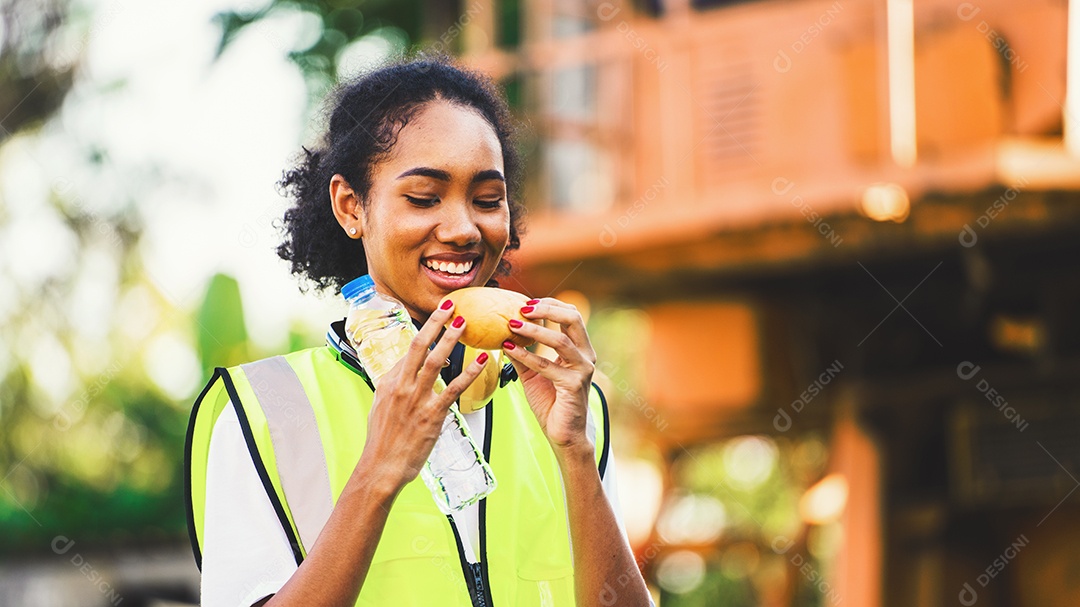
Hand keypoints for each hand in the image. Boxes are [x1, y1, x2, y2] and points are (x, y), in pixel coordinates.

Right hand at [357, 301, 489, 493]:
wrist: (381, 468)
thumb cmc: (383, 442)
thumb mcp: (381, 407)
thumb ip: (394, 388)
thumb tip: (403, 373)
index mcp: (389, 383)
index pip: (409, 350)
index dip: (424, 331)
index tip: (437, 318)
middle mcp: (401, 387)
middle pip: (419, 346)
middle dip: (435, 323)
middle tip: (449, 305)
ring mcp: (416, 400)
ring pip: (435, 361)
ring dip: (450, 339)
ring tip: (463, 323)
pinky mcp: (432, 415)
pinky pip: (453, 389)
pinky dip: (468, 373)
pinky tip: (480, 361)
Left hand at [501, 298, 596, 454]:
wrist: (563, 434)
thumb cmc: (552, 404)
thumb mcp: (533, 373)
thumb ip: (522, 353)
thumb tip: (503, 334)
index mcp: (580, 349)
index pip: (571, 315)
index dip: (550, 304)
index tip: (526, 303)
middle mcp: (586, 355)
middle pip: (573, 318)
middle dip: (547, 308)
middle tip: (522, 307)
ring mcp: (582, 370)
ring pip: (560, 340)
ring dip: (533, 330)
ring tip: (511, 324)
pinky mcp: (574, 385)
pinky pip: (548, 365)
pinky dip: (527, 355)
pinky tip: (509, 349)